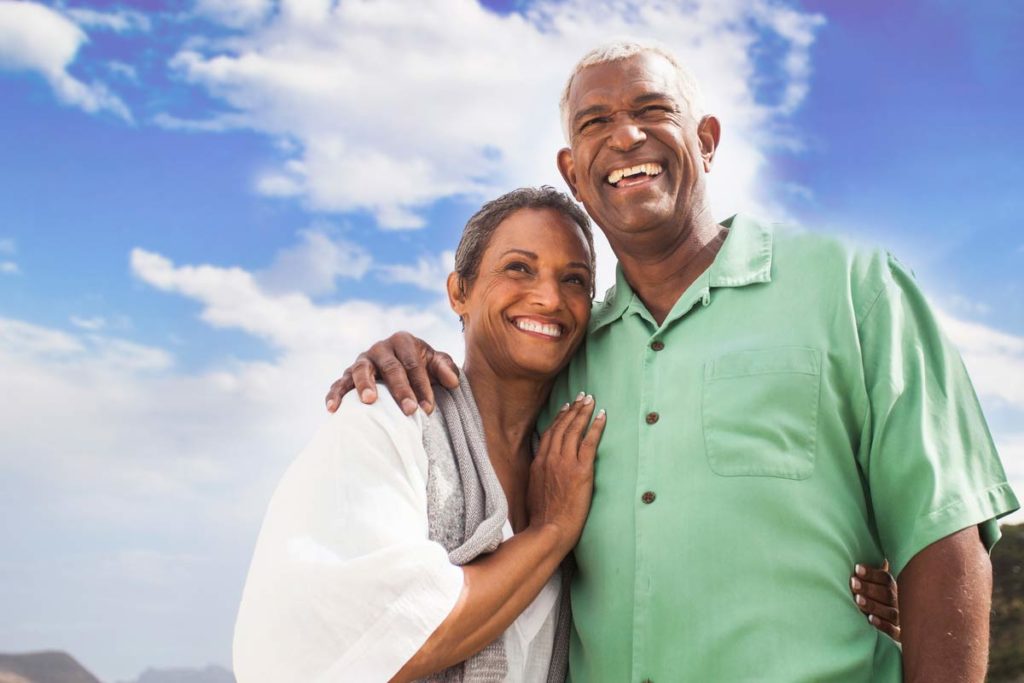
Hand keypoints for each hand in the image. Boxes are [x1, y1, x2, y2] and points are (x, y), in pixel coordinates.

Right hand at [324, 332, 459, 414]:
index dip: (422, 386)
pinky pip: (339, 383)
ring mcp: (362, 361)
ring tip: (369, 401)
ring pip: (360, 370)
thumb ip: (446, 368)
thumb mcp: (437, 364)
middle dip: (401, 390)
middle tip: (410, 411)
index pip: (413, 364)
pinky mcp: (348, 375)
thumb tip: (452, 381)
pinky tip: (333, 409)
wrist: (401, 370)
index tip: (428, 409)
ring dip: (364, 385)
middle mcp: (380, 348)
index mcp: (403, 341)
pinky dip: (335, 394)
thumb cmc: (422, 368)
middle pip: (390, 368)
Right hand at [527, 393, 605, 551]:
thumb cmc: (543, 517)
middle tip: (581, 396)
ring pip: (574, 430)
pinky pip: (590, 442)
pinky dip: (596, 427)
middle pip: (562, 427)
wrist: (549, 530)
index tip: (565, 407)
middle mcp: (550, 459)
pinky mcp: (581, 470)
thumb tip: (542, 468)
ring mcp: (565, 463)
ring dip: (583, 412)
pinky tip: (602, 416)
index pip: (549, 433)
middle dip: (572, 409)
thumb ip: (539, 475)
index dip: (558, 418)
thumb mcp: (534, 491)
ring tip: (591, 400)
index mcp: (538, 463)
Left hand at [851, 560, 899, 641]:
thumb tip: (864, 546)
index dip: (872, 573)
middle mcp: (900, 602)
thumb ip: (873, 571)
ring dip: (874, 605)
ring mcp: (901, 619)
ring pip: (890, 612)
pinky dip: (884, 625)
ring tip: (858, 600)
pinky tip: (871, 620)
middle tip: (852, 583)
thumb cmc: (881, 599)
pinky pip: (894, 631)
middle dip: (869, 588)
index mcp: (894, 587)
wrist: (900, 626)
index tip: (856, 568)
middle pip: (887, 594)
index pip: (886, 579)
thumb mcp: (878, 584)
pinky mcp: (900, 635)